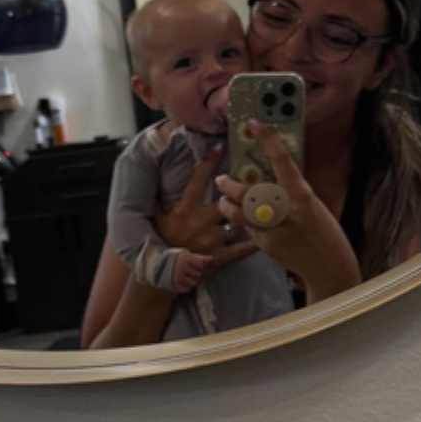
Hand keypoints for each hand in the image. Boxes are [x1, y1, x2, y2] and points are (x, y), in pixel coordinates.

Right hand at [153, 144, 258, 272]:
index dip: (208, 162)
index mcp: (184, 209)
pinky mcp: (220, 257)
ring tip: (265, 204)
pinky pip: (242, 249)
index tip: (219, 146)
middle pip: (226, 200)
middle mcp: (200, 222)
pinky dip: (255, 242)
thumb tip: (152, 176)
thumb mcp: (156, 218)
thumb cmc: (160, 243)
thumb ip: (158, 199)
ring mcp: (212, 240)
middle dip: (239, 190)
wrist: (162, 276)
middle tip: (254, 178)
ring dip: (251, 213)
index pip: (197, 180)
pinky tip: (267, 234)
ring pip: (238, 221)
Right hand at [172, 250, 211, 291]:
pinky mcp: (175, 285)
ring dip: (190, 281)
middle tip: (186, 271)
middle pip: (198, 275)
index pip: (200, 265)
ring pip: (193, 283)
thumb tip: (211, 258)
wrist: (159, 268)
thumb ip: (199, 257)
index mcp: (185, 258)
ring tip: (183, 277)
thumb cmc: (176, 261)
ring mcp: (178, 276)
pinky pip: (187, 289)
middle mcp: (182, 267)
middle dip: (193, 274)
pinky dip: (184, 287)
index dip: (197, 266)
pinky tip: (180, 282)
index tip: (191, 265)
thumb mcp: (186, 255)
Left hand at [215, 122, 360, 302]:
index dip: (267, 139)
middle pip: (249, 191)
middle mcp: (287, 211)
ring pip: (238, 212)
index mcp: (302, 196)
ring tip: (223, 198)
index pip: (282, 161)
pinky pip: (246, 228)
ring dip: (226, 204)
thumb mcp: (312, 205)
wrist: (328, 266)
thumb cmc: (325, 232)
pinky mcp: (266, 245)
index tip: (253, 123)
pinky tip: (239, 218)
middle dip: (230, 184)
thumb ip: (292, 192)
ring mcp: (274, 229)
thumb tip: (269, 175)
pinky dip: (240, 221)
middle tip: (222, 179)